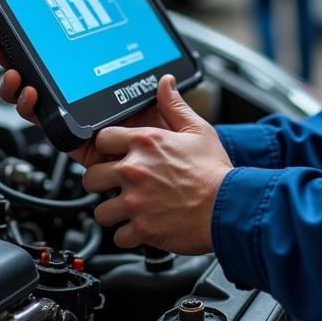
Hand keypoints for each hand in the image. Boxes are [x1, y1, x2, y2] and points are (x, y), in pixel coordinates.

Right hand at [0, 37, 168, 168]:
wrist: (162, 175)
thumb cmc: (164, 141)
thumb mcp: (166, 105)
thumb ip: (161, 90)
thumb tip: (165, 76)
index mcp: (99, 85)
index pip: (64, 60)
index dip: (39, 47)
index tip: (20, 31)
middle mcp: (80, 101)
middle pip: (39, 77)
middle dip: (13, 60)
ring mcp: (73, 120)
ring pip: (35, 102)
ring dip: (18, 87)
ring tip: (18, 77)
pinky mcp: (71, 140)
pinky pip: (44, 125)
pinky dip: (33, 112)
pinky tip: (31, 96)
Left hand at [82, 74, 231, 253]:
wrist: (230, 208)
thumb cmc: (215, 171)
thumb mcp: (197, 130)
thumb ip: (174, 105)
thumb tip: (164, 83)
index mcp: (145, 143)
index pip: (101, 139)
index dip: (107, 147)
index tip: (113, 154)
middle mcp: (134, 170)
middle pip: (91, 178)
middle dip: (102, 182)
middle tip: (116, 185)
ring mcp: (135, 201)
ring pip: (100, 211)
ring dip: (113, 212)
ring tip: (129, 208)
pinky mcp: (142, 228)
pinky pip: (118, 236)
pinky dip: (128, 235)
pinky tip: (141, 226)